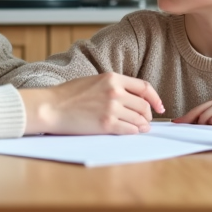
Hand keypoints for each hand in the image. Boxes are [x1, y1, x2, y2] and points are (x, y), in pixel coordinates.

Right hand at [20, 73, 164, 135]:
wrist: (51, 107)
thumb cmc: (68, 95)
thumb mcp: (94, 81)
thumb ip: (113, 87)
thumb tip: (131, 99)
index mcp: (112, 78)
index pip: (144, 87)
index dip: (156, 99)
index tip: (160, 107)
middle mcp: (115, 92)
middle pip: (144, 105)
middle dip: (148, 115)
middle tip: (147, 121)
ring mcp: (111, 108)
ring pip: (139, 119)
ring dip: (143, 126)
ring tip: (142, 128)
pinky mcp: (106, 124)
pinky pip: (129, 130)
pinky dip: (134, 132)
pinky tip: (133, 132)